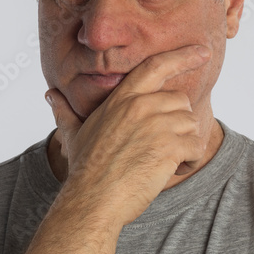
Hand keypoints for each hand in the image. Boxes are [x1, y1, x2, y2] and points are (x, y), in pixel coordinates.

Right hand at [44, 44, 211, 227]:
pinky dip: (190, 161)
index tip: (203, 52)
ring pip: (191, 124)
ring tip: (164, 162)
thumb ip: (65, 111)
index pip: (156, 66)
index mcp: (121, 99)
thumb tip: (50, 95)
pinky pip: (196, 147)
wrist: (92, 201)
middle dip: (178, 123)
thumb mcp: (72, 134)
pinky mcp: (169, 148)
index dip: (182, 56)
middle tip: (161, 146)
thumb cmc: (84, 170)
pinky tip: (171, 171)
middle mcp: (140, 107)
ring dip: (184, 144)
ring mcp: (156, 126)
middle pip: (180, 100)